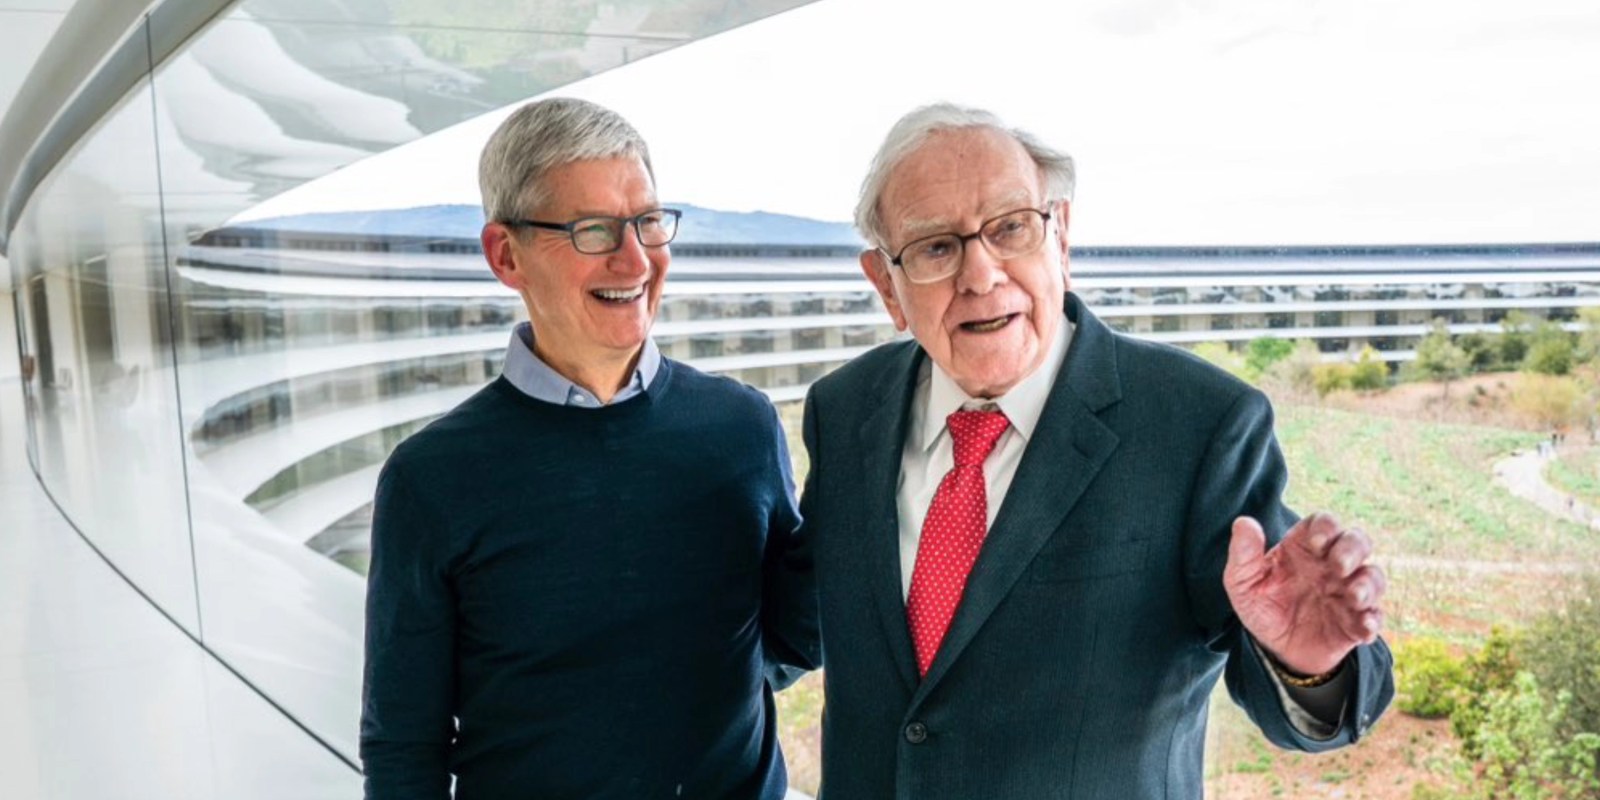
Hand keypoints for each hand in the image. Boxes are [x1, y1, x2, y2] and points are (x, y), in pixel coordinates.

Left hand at [1223, 513, 1385, 676]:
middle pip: (1358, 541)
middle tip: (1339, 566)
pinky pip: (1375, 617)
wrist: (1274, 649)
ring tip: (1353, 596)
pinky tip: (1363, 627)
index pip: (1324, 523)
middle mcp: (1332, 565)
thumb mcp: (1243, 582)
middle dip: (1353, 549)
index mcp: (1305, 547)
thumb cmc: (1261, 605)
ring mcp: (1348, 592)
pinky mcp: (1356, 621)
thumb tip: (1244, 522)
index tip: (1316, 543)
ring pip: (1374, 577)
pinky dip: (1373, 620)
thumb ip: (1244, 553)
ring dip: (1368, 584)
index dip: (1326, 527)